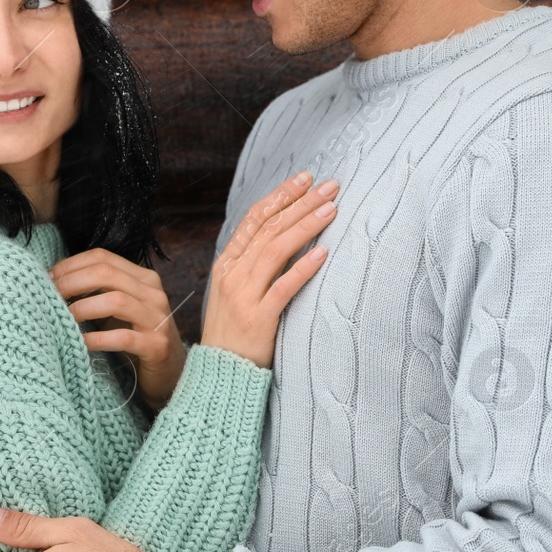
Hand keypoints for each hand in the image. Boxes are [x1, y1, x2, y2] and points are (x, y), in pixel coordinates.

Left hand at [49, 248, 186, 410]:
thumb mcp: (117, 308)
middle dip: (71, 282)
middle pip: (107, 274)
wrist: (169, 372)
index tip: (48, 278)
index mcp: (143, 278)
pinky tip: (81, 342)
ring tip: (63, 317)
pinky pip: (123, 338)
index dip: (71, 265)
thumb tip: (53, 281)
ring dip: (82, 307)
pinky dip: (97, 339)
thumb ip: (96, 291)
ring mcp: (157, 319)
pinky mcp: (157, 346)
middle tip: (49, 296)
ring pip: (116, 301)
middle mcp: (153, 293)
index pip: (103, 258)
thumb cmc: (135, 337)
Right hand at [201, 170, 337, 368]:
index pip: (255, 218)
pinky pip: (283, 288)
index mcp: (227, 263)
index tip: (306, 178)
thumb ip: (253, 263)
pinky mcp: (258, 319)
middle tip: (330, 186)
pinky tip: (322, 253)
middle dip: (301, 202)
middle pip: (269, 228)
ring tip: (331, 209)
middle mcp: (233, 274)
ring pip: (276, 250)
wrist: (220, 373)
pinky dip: (303, 268)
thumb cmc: (235, 332)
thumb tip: (283, 233)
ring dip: (305, 225)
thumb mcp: (235, 290)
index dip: (281, 195)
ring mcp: (243, 296)